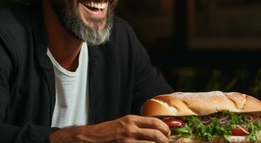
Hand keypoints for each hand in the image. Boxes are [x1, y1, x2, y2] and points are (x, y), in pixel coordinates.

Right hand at [50, 115, 169, 141]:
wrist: (92, 138)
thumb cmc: (109, 131)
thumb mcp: (124, 122)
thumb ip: (139, 124)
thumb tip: (157, 127)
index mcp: (131, 120)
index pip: (156, 122)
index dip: (166, 129)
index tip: (168, 133)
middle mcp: (131, 130)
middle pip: (157, 136)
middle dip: (165, 140)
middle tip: (166, 142)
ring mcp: (128, 142)